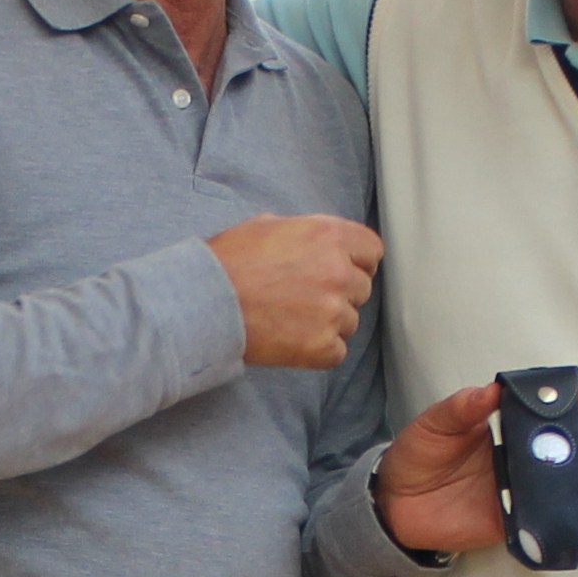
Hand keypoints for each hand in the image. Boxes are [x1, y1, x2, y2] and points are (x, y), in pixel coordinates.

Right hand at [208, 214, 382, 369]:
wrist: (205, 303)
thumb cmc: (228, 262)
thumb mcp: (267, 226)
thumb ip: (305, 232)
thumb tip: (317, 240)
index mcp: (330, 235)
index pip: (372, 251)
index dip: (357, 261)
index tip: (343, 269)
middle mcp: (339, 271)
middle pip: (362, 287)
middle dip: (340, 292)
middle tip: (305, 296)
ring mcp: (333, 311)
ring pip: (350, 321)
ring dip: (328, 322)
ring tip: (291, 318)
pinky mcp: (322, 345)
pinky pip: (336, 351)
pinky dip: (318, 350)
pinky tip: (290, 339)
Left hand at [375, 378, 577, 555]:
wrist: (395, 505)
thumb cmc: (417, 456)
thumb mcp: (434, 424)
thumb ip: (461, 408)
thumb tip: (493, 389)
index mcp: (502, 423)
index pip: (541, 404)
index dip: (565, 395)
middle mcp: (518, 451)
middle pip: (563, 435)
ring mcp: (520, 484)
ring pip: (564, 471)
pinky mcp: (514, 515)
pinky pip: (546, 510)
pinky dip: (566, 502)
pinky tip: (577, 489)